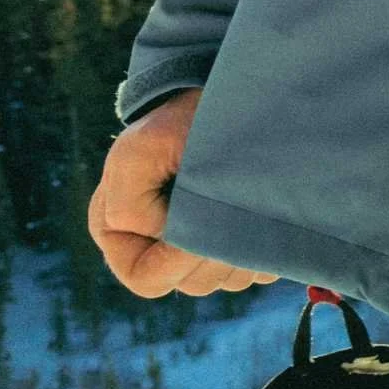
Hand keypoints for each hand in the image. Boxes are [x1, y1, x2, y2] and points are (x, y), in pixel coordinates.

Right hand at [88, 88, 279, 296]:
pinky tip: (266, 213)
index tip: (200, 229)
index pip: (146, 279)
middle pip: (193, 284)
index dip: (173, 264)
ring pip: (227, 279)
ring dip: (243, 253)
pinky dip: (265, 250)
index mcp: (122, 232)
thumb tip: (159, 237)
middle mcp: (159, 247)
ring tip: (250, 206)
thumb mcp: (140, 152)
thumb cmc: (174, 125)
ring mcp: (200, 247)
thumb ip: (129, 202)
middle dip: (216, 255)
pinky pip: (257, 268)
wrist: (220, 105)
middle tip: (234, 211)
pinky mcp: (237, 242)